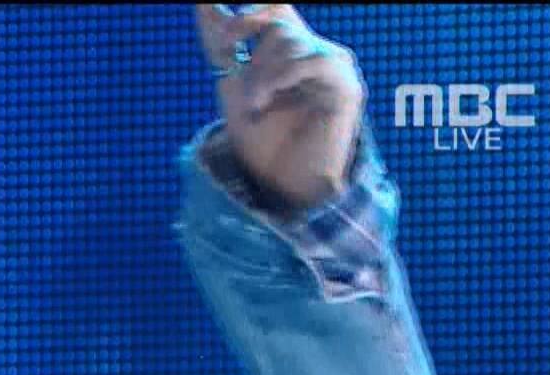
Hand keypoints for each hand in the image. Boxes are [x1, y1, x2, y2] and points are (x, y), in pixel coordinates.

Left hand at [194, 4, 364, 209]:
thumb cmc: (260, 141)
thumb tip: (204, 5)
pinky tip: (264, 101)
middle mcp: (314, 53)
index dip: (250, 11)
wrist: (280, 182)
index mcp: (289, 51)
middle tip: (226, 54)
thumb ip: (223, 48)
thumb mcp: (233, 88)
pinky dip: (280, 78)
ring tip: (252, 104)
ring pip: (290, 42)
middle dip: (246, 34)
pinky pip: (313, 60)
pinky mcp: (346, 85)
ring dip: (260, 73)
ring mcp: (332, 67)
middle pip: (279, 22)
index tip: (222, 33)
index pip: (275, 9)